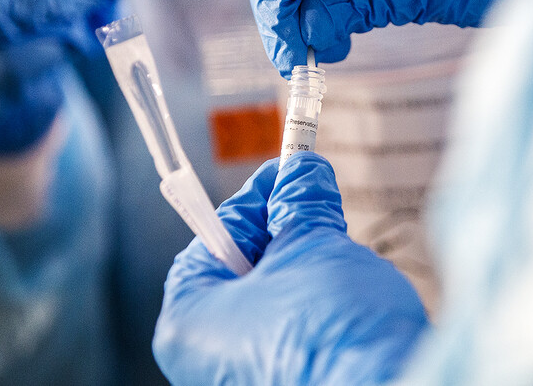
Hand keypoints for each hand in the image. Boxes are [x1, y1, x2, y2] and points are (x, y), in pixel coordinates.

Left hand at [153, 153, 427, 385]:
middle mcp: (204, 360)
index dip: (258, 198)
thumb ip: (300, 202)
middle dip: (285, 237)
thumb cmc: (330, 327)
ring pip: (271, 304)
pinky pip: (292, 337)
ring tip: (338, 264)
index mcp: (187, 320)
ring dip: (306, 274)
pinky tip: (346, 304)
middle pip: (241, 272)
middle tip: (320, 211)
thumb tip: (301, 169)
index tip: (292, 168)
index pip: (215, 236)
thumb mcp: (312, 245)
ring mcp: (242, 376)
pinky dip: (318, 312)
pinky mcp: (284, 383)